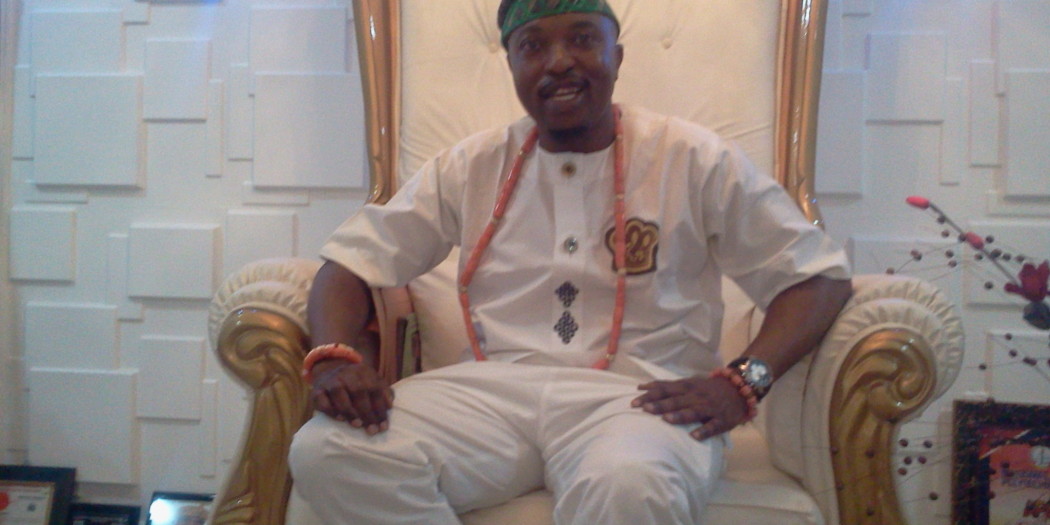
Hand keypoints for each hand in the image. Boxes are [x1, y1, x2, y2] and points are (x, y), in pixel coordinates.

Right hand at [310, 359, 393, 434]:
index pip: (374, 388)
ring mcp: (330, 380)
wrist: (330, 371)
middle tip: (372, 430)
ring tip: (358, 425)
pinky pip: (322, 400)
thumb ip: (383, 392)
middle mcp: (346, 373)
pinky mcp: (317, 390)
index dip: (380, 408)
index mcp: (363, 371)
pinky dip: (331, 410)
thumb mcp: (372, 381)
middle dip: (367, 413)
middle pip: (358, 391)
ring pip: (339, 393)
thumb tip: (389, 406)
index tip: (383, 426)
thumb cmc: (356, 383)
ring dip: (349, 411)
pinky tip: (340, 419)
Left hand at [632, 375, 748, 440]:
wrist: (738, 389)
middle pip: (676, 400)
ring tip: (666, 420)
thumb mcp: (687, 383)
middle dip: (660, 405)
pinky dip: (704, 431)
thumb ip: (666, 386)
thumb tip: (641, 387)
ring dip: (680, 415)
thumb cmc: (706, 388)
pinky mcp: (721, 420)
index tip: (634, 401)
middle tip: (644, 409)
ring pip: (693, 412)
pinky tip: (695, 437)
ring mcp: (709, 408)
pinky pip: (713, 426)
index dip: (650, 395)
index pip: (666, 390)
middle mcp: (696, 396)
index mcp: (687, 387)